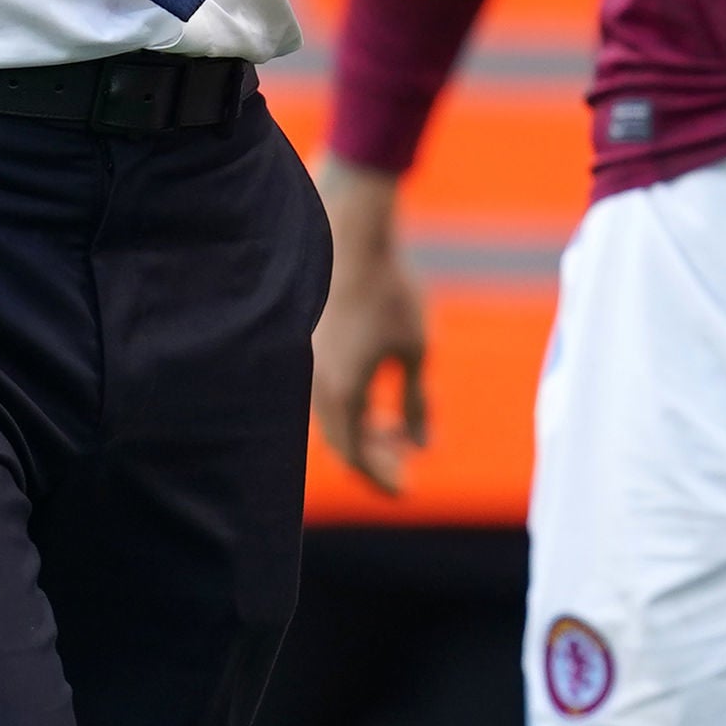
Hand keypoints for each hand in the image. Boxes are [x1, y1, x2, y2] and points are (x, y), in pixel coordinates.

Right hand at [312, 160, 428, 492]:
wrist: (349, 234)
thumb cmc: (388, 290)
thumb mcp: (415, 347)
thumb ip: (417, 401)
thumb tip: (423, 444)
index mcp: (343, 394)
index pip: (358, 458)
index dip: (383, 479)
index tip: (408, 490)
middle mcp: (314, 386)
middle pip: (340, 443)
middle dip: (374, 457)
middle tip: (404, 459)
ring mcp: (303, 364)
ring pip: (328, 417)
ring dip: (359, 428)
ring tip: (392, 424)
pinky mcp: (302, 345)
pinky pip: (320, 391)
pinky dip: (345, 403)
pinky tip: (370, 390)